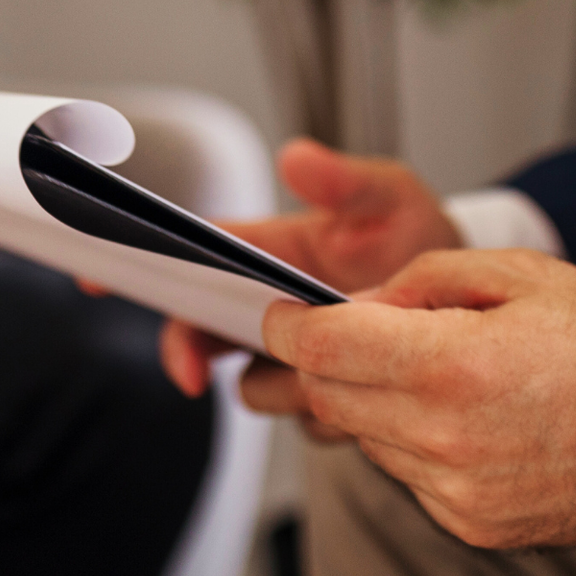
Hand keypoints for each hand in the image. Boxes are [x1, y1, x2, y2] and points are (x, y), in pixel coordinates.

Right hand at [160, 139, 461, 428]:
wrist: (475, 304)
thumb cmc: (421, 238)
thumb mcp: (392, 197)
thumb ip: (345, 179)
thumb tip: (297, 156)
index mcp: (270, 248)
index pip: (191, 253)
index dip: (142, 264)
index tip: (100, 277)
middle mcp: (269, 304)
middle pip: (198, 328)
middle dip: (188, 348)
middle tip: (195, 367)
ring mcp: (292, 354)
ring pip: (250, 385)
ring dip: (276, 384)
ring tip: (323, 367)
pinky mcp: (323, 396)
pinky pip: (305, 418)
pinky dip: (327, 409)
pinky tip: (365, 389)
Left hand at [258, 248, 575, 550]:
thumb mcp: (514, 274)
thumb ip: (420, 282)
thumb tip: (358, 305)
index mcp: (451, 367)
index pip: (322, 349)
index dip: (286, 326)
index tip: (278, 314)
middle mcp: (446, 440)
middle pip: (329, 399)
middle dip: (323, 362)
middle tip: (345, 332)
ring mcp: (458, 494)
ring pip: (364, 441)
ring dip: (370, 403)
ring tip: (426, 370)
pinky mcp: (473, 526)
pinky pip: (407, 476)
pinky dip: (411, 443)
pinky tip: (460, 416)